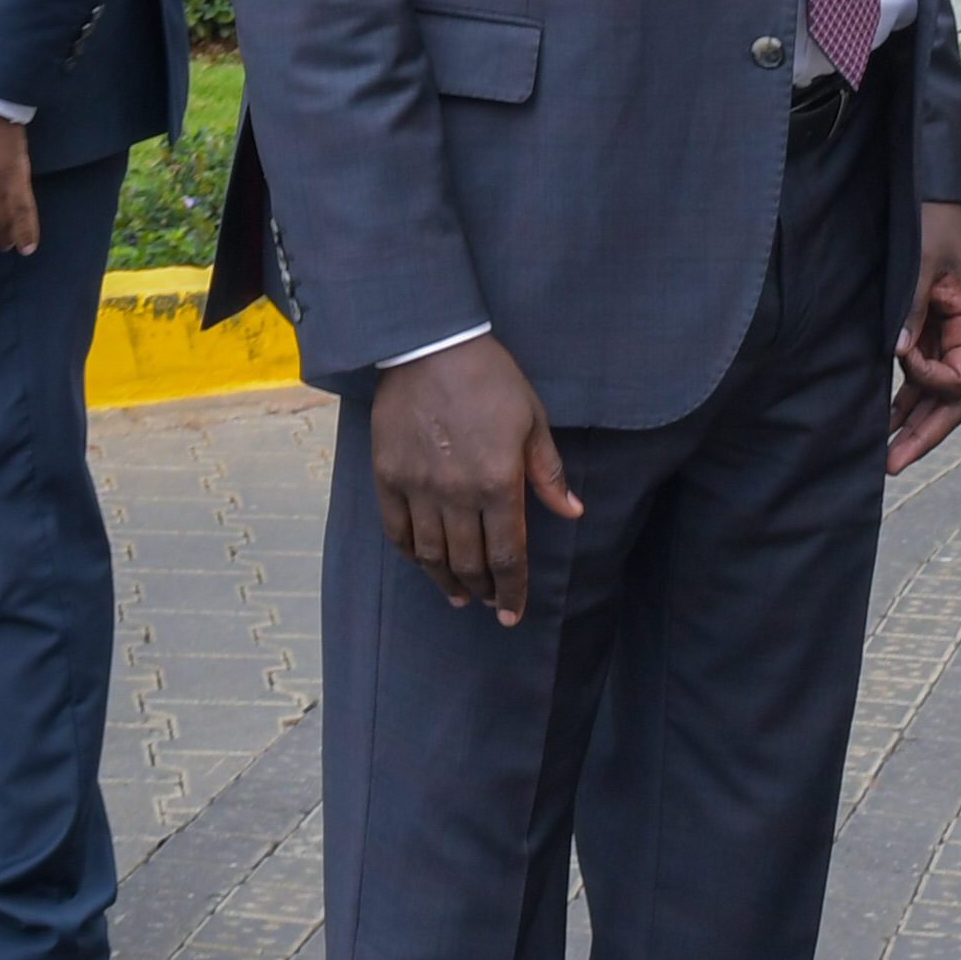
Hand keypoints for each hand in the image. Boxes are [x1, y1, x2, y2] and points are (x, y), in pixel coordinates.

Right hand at [370, 328, 581, 622]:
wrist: (430, 345)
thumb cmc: (490, 379)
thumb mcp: (532, 420)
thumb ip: (547, 472)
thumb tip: (572, 512)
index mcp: (498, 482)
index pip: (507, 555)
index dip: (512, 590)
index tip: (513, 614)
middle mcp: (456, 494)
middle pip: (469, 562)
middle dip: (484, 590)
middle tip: (491, 603)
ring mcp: (418, 487)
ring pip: (431, 555)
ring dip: (447, 581)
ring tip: (459, 595)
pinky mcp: (387, 476)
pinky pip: (397, 531)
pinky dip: (411, 555)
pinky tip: (424, 564)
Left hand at [887, 202, 960, 477]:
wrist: (932, 204)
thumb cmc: (931, 227)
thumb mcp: (920, 262)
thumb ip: (911, 307)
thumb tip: (897, 352)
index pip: (957, 377)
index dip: (927, 379)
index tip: (899, 357)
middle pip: (953, 403)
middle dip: (924, 436)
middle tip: (893, 464)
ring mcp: (949, 341)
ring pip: (937, 399)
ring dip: (912, 427)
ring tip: (885, 458)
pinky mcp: (930, 337)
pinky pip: (921, 380)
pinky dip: (905, 402)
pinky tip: (884, 423)